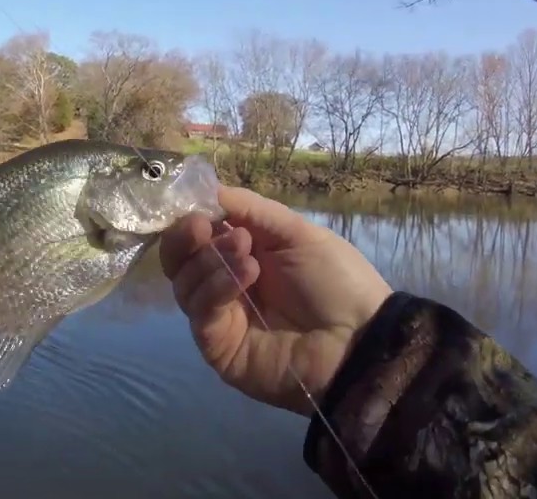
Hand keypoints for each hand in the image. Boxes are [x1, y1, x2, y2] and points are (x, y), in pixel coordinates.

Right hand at [160, 187, 391, 416]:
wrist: (359, 340)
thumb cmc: (336, 282)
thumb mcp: (297, 233)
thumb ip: (250, 209)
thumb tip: (208, 189)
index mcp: (241, 255)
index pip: (196, 234)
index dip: (191, 217)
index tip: (197, 205)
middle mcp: (222, 283)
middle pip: (178, 260)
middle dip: (186, 237)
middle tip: (203, 226)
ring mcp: (218, 316)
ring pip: (185, 282)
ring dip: (211, 260)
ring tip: (247, 254)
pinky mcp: (217, 346)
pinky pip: (200, 311)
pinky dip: (217, 286)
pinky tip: (247, 274)